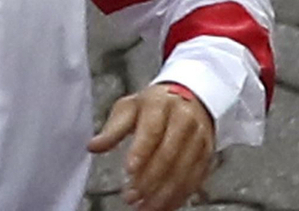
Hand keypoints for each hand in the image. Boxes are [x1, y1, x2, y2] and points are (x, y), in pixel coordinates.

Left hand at [89, 84, 214, 210]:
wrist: (190, 98)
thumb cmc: (154, 105)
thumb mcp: (130, 108)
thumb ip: (113, 129)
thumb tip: (93, 146)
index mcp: (161, 103)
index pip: (152, 130)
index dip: (141, 151)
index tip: (128, 170)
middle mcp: (184, 120)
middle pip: (168, 155)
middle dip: (149, 180)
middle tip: (131, 197)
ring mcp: (198, 139)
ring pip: (182, 172)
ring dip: (162, 194)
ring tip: (144, 207)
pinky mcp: (206, 156)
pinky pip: (193, 181)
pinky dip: (177, 197)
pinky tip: (163, 206)